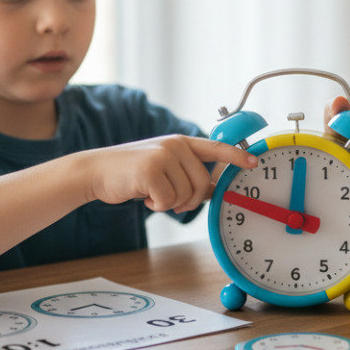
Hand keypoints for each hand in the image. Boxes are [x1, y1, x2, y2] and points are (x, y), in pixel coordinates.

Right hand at [83, 135, 257, 213]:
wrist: (96, 171)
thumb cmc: (133, 173)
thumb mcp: (164, 168)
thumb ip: (189, 174)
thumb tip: (214, 187)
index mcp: (181, 143)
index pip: (216, 148)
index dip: (237, 156)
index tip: (254, 162)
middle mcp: (175, 145)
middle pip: (202, 183)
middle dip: (190, 200)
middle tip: (171, 201)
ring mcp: (163, 155)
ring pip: (186, 194)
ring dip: (171, 203)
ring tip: (154, 195)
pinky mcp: (150, 170)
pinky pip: (169, 200)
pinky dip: (158, 206)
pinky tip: (145, 197)